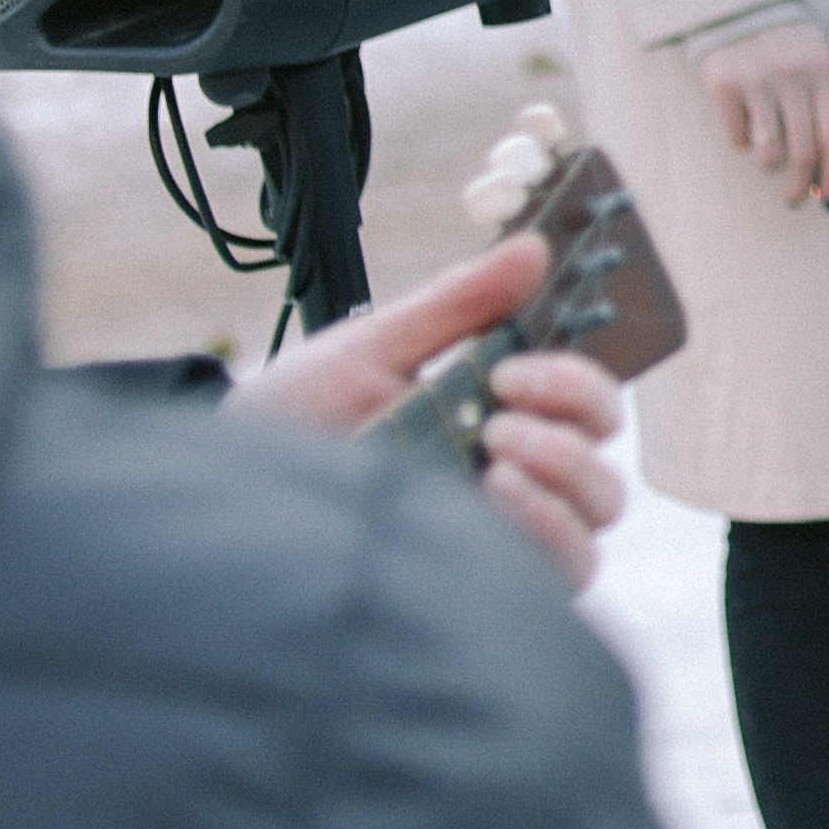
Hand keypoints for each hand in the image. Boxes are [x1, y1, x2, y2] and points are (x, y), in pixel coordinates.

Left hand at [227, 234, 637, 588]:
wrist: (226, 497)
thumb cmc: (292, 420)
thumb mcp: (371, 348)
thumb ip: (459, 302)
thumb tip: (532, 247)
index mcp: (496, 415)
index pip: (586, 402)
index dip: (575, 380)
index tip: (514, 366)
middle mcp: (510, 477)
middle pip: (603, 459)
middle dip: (571, 424)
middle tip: (499, 417)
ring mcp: (500, 533)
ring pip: (597, 512)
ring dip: (565, 473)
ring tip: (495, 458)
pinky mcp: (483, 582)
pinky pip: (565, 571)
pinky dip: (550, 529)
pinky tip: (495, 501)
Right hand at [695, 14, 828, 207]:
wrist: (741, 9)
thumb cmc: (791, 48)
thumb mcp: (823, 61)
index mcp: (824, 71)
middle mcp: (793, 76)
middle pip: (803, 152)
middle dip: (801, 184)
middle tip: (797, 198)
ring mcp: (757, 80)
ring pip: (768, 153)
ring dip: (770, 164)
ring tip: (769, 154)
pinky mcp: (724, 85)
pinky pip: (738, 139)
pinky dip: (743, 141)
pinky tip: (745, 120)